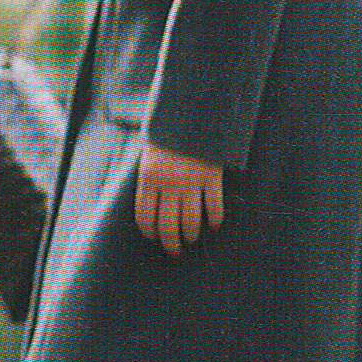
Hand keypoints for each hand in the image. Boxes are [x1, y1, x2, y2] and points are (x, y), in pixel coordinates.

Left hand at [135, 139, 224, 254]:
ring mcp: (191, 181)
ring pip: (190, 220)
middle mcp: (169, 183)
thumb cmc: (168, 131)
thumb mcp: (150, 153)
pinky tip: (214, 225)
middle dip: (171, 243)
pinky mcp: (212, 176)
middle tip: (174, 252)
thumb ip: (150, 177)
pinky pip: (213, 205)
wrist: (192, 110)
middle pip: (168, 225)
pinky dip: (215, 218)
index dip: (150, 232)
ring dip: (191, 235)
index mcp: (149, 177)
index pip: (146, 216)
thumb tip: (151, 202)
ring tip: (192, 239)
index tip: (155, 239)